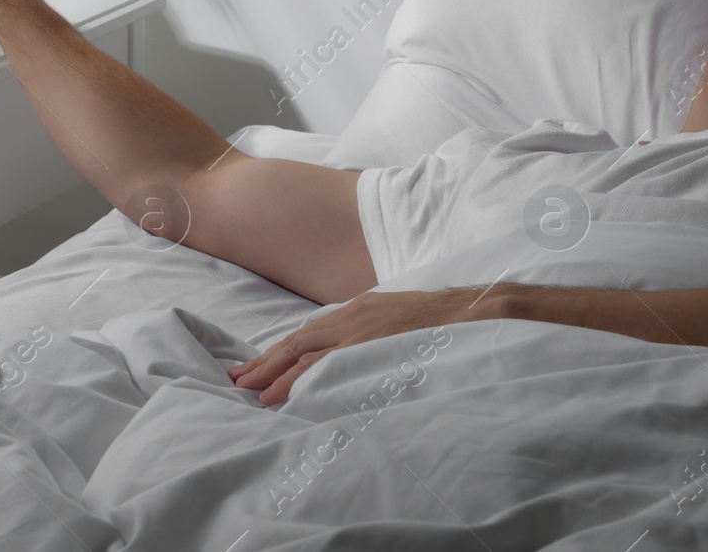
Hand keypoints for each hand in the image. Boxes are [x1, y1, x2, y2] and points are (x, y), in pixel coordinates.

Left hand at [226, 288, 489, 405]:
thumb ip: (365, 334)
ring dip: (278, 377)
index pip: (305, 335)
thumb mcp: (392, 320)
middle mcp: (350, 319)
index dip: (276, 353)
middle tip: (238, 382)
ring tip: (255, 395)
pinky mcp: (371, 350)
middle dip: (266, 364)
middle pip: (297, 343)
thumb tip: (344, 357)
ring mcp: (360, 335)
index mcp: (354, 312)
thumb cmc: (436, 321)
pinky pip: (330, 367)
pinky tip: (289, 396)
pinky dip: (306, 381)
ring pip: (308, 356)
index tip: (252, 369)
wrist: (470, 314)